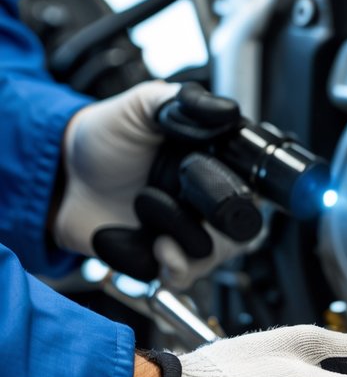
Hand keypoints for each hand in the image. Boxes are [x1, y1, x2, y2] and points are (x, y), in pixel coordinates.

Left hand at [53, 80, 245, 287]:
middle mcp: (205, 201)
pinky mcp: (161, 259)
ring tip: (148, 208)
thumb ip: (186, 102)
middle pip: (245, 228)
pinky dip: (170, 263)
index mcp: (213, 161)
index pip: (255, 184)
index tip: (236, 186)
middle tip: (195, 205)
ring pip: (215, 254)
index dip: (249, 189)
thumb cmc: (102, 137)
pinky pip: (182, 274)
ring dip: (185, 236)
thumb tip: (229, 111)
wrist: (59, 175)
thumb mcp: (142, 105)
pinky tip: (154, 245)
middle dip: (223, 223)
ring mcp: (185, 232)